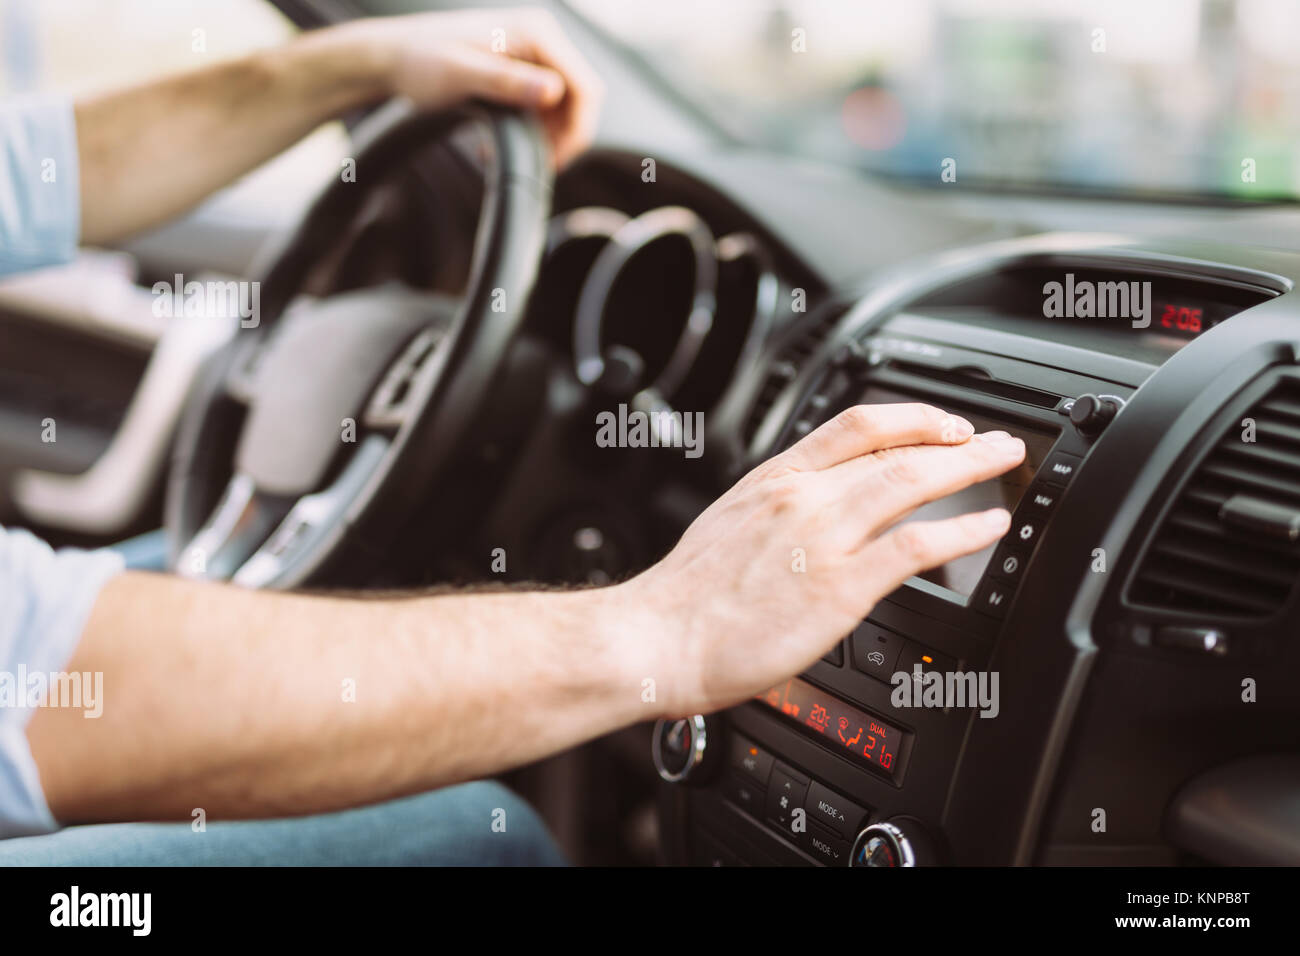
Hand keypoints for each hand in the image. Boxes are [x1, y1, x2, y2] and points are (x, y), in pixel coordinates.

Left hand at [345, 7, 602, 166]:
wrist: (394, 56)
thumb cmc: (420, 61)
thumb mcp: (461, 74)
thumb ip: (508, 82)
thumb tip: (554, 93)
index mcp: (535, 33)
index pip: (585, 86)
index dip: (578, 128)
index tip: (555, 160)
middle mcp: (541, 39)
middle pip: (581, 98)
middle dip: (564, 137)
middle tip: (536, 165)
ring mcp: (533, 55)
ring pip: (565, 107)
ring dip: (546, 137)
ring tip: (508, 154)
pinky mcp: (522, 70)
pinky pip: (545, 107)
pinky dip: (532, 130)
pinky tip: (501, 142)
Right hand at [626, 403, 1025, 717]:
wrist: (657, 638)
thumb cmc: (683, 597)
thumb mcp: (728, 525)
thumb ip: (775, 511)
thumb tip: (806, 513)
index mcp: (774, 481)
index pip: (855, 426)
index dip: (911, 418)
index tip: (942, 424)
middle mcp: (802, 498)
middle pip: (896, 448)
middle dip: (956, 439)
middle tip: (993, 440)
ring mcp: (823, 538)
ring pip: (912, 482)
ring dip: (969, 468)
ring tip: (1004, 464)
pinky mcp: (839, 586)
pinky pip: (917, 545)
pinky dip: (962, 531)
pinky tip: (988, 526)